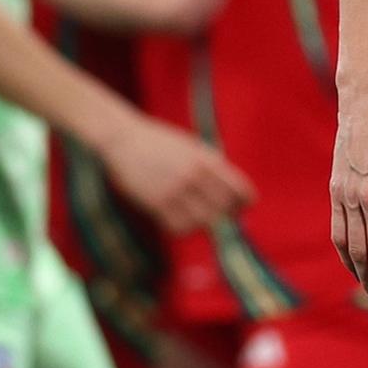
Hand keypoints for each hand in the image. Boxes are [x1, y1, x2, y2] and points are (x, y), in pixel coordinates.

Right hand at [107, 117, 251, 232]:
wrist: (123, 139)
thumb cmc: (158, 141)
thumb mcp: (191, 145)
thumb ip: (210, 162)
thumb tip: (231, 186)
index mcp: (206, 159)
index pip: (238, 188)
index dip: (245, 201)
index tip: (244, 206)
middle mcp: (194, 175)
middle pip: (224, 208)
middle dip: (227, 214)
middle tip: (224, 215)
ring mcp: (175, 190)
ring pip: (203, 221)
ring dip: (204, 223)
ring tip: (200, 218)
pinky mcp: (156, 203)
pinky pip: (179, 227)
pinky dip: (184, 228)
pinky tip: (181, 221)